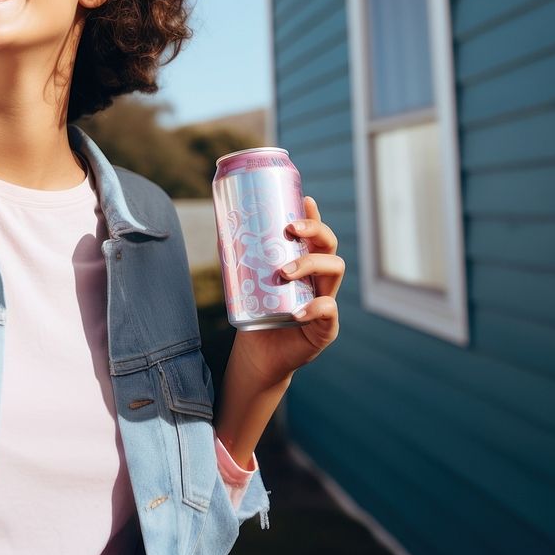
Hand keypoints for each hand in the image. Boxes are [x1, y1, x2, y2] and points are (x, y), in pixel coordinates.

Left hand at [231, 196, 343, 386]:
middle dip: (315, 230)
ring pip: (334, 269)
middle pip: (329, 244)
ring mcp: (326, 299)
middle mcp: (319, 278)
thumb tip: (221, 228)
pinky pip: (329, 311)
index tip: (305, 199)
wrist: (258, 354)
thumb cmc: (255, 312)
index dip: (313, 215)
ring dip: (310, 264)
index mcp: (303, 262)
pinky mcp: (326, 327)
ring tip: (285, 272)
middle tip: (291, 230)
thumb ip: (237, 256)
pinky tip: (296, 312)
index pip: (314, 233)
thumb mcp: (245, 281)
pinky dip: (314, 308)